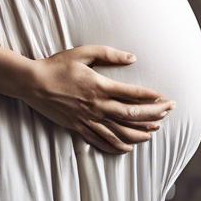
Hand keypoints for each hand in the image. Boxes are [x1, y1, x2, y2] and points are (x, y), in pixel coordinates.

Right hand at [17, 46, 175, 154]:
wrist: (33, 83)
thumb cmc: (58, 65)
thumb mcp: (83, 52)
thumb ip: (109, 54)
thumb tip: (132, 58)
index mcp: (100, 86)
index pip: (133, 95)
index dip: (152, 98)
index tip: (165, 99)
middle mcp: (97, 106)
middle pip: (132, 115)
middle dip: (153, 116)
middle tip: (167, 114)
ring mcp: (88, 119)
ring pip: (120, 132)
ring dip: (139, 134)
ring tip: (153, 132)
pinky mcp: (79, 128)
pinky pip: (102, 141)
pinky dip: (117, 146)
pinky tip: (128, 147)